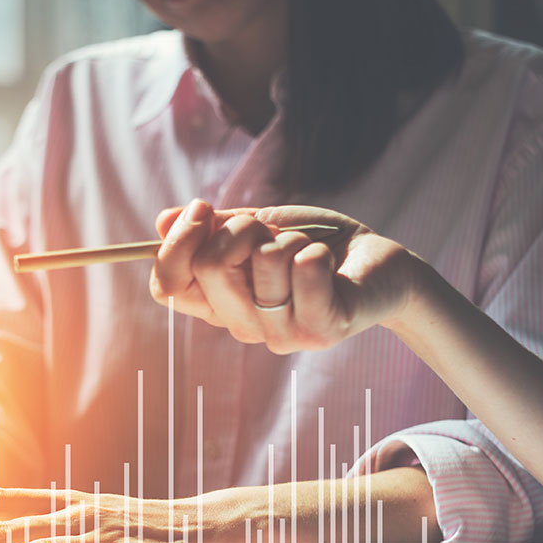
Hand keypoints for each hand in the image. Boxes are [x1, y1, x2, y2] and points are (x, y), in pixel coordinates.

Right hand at [153, 203, 421, 354]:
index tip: (201, 208)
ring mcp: (281, 334)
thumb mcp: (260, 228)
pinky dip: (318, 248)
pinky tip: (329, 261)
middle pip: (207, 266)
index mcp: (220, 304)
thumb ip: (215, 228)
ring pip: (261, 262)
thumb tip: (162, 220)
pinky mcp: (321, 331)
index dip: (175, 244)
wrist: (380, 264)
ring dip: (289, 238)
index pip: (167, 287)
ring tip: (308, 250)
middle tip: (271, 231)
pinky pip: (304, 269)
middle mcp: (243, 326)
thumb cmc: (316, 244)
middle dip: (242, 227)